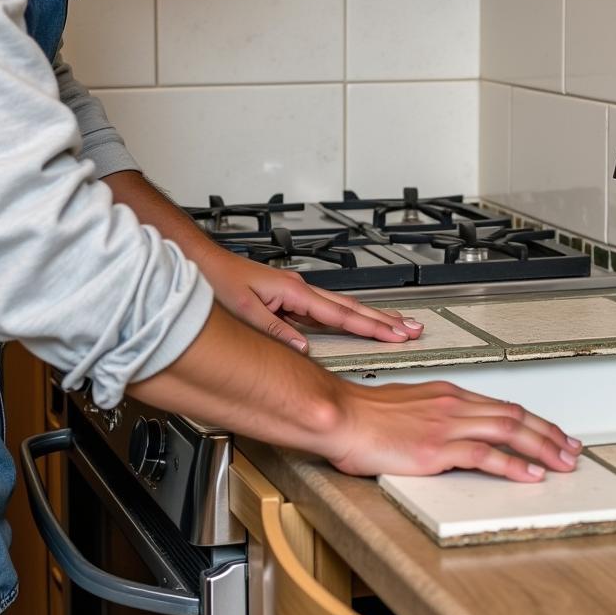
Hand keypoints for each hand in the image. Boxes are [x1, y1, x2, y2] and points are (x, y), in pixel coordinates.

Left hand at [201, 249, 422, 352]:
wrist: (203, 264)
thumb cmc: (219, 282)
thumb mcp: (245, 311)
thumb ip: (277, 331)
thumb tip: (304, 350)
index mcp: (295, 291)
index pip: (342, 314)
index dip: (372, 326)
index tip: (396, 334)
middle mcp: (300, 289)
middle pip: (351, 307)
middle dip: (384, 320)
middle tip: (412, 328)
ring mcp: (297, 291)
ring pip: (343, 306)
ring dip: (370, 317)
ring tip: (395, 325)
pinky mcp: (289, 296)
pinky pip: (327, 309)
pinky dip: (348, 316)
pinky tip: (356, 322)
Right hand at [329, 378, 583, 482]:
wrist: (341, 415)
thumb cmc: (364, 415)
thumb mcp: (407, 408)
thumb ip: (434, 417)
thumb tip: (451, 433)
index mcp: (447, 395)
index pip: (501, 405)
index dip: (533, 421)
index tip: (553, 433)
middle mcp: (452, 404)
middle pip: (513, 415)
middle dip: (548, 433)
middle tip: (571, 449)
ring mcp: (446, 424)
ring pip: (507, 430)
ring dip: (540, 447)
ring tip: (561, 463)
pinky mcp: (436, 447)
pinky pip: (484, 454)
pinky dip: (511, 465)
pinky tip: (528, 475)